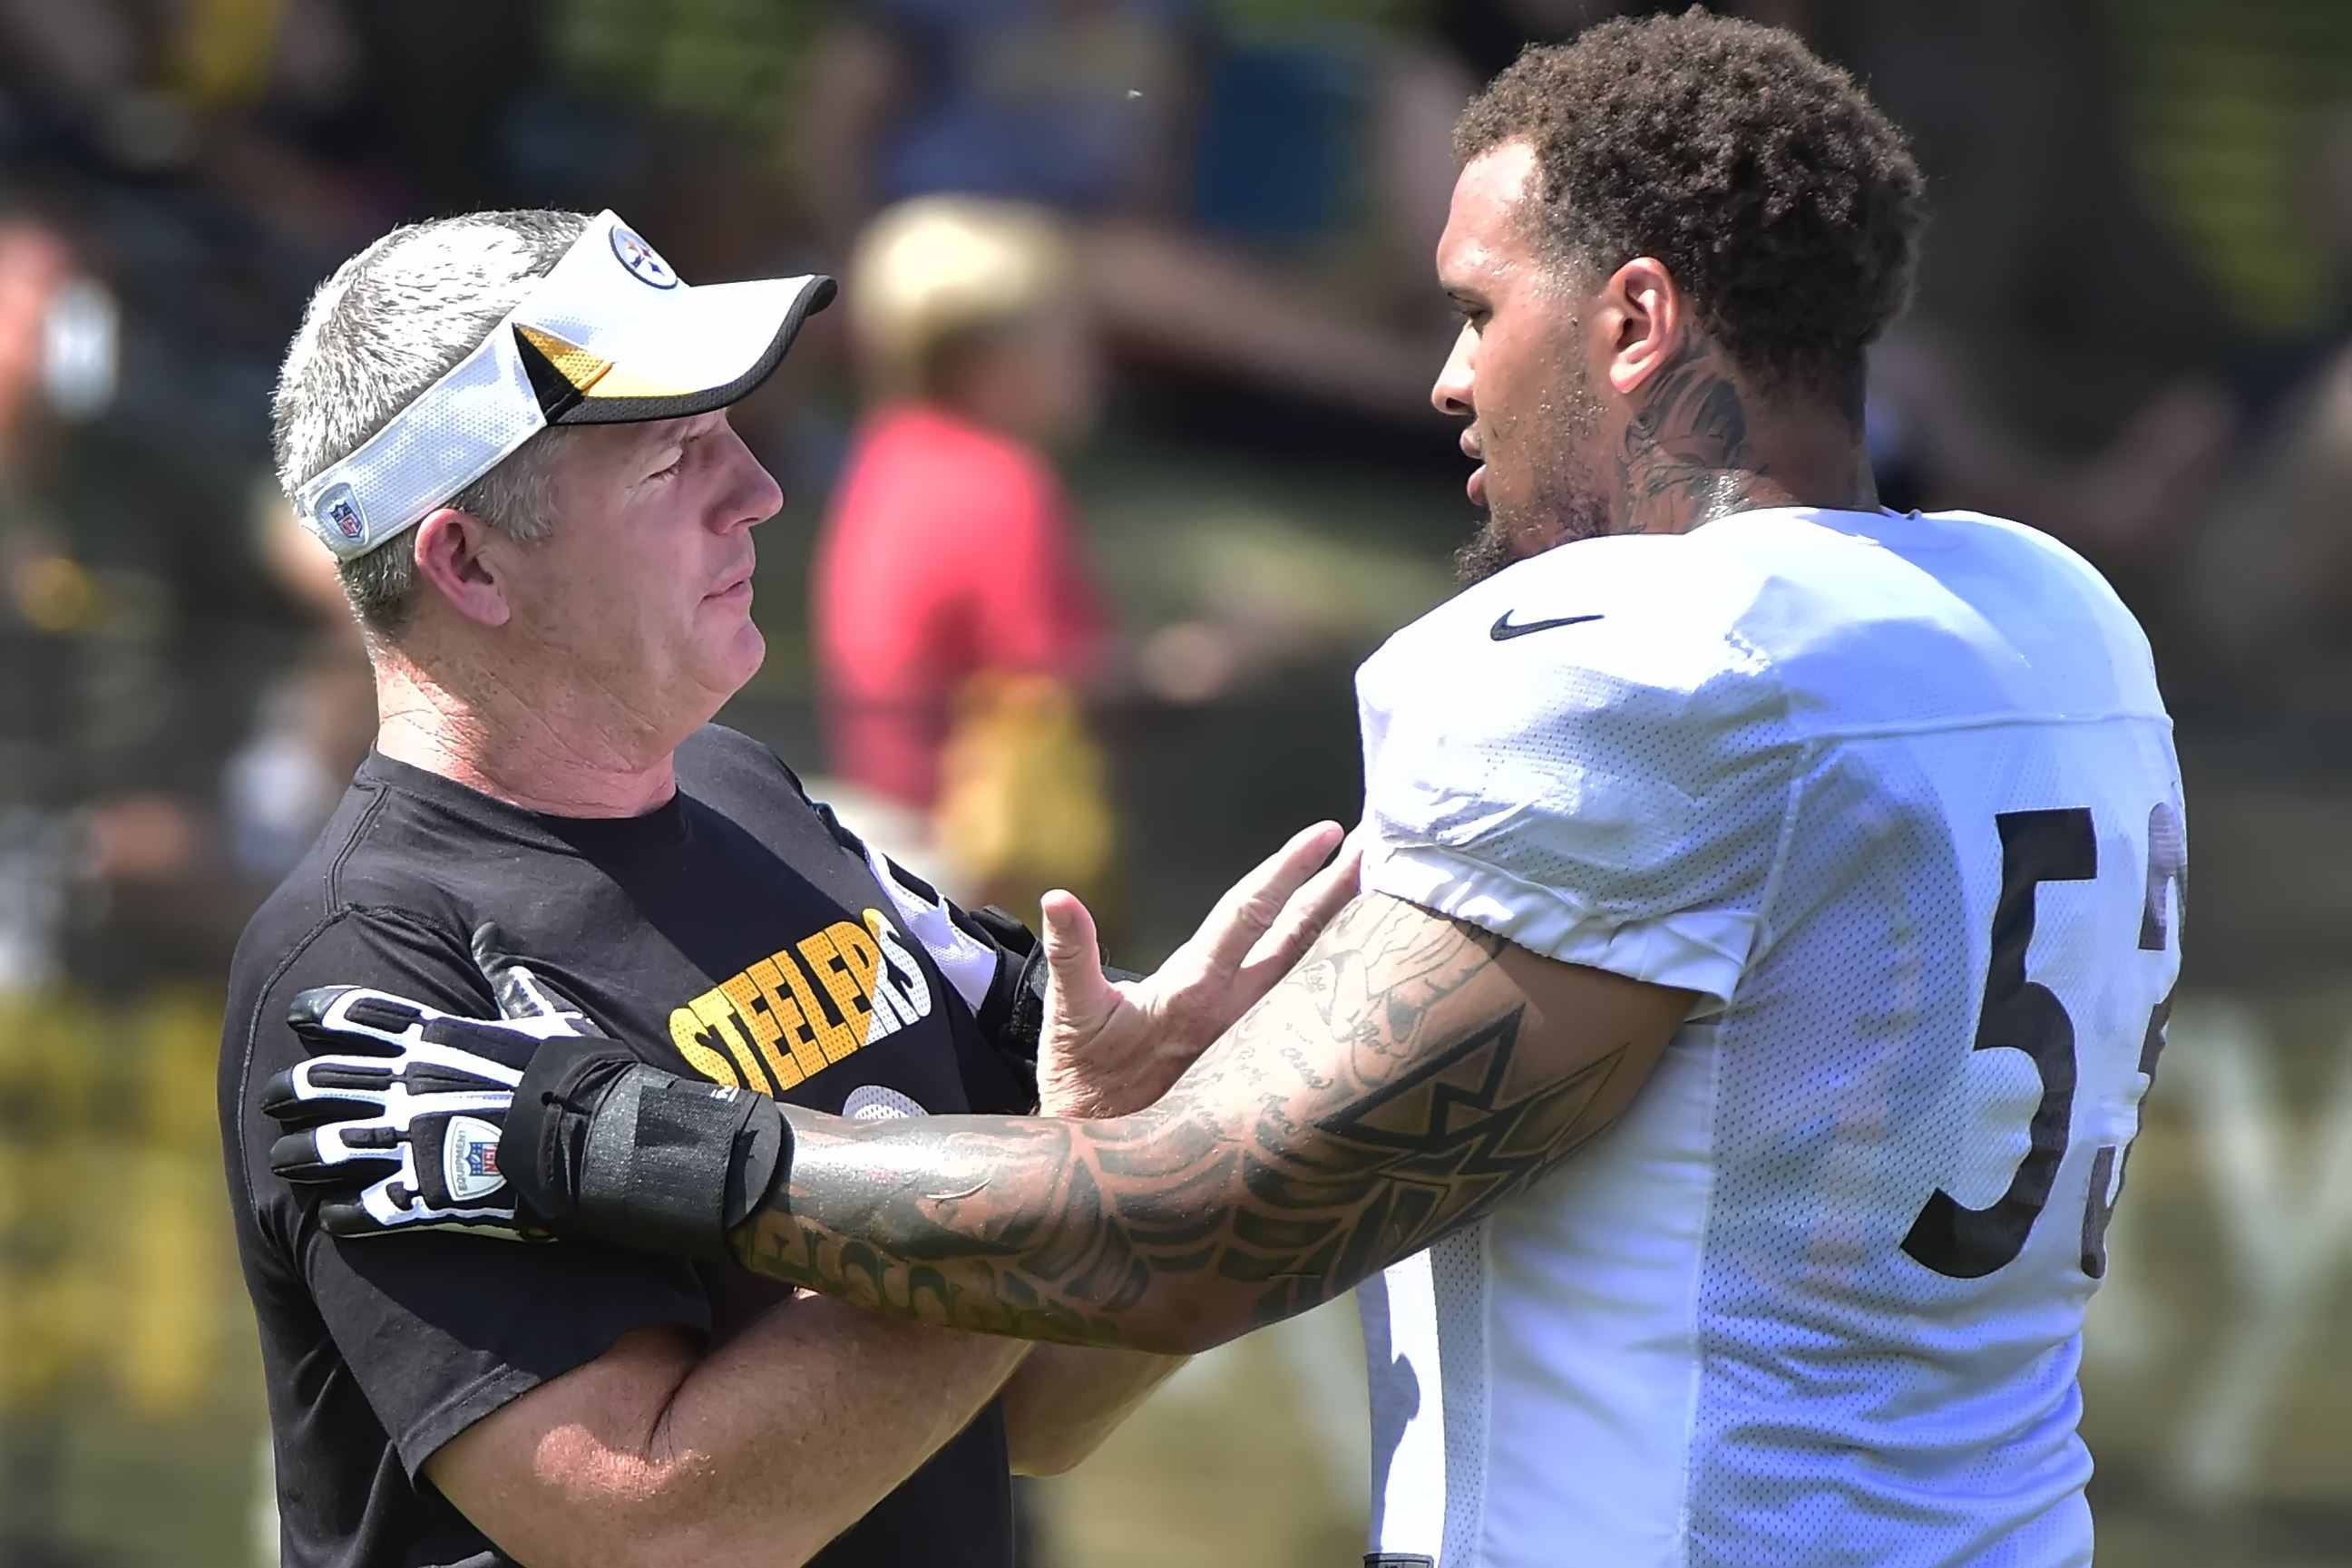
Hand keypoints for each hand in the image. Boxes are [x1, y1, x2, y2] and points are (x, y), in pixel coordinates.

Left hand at [262, 925, 594, 1238]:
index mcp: (436, 1041)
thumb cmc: (575, 1075)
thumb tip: (488, 938)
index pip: (358, 1015)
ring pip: (324, 1146)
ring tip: (284, 1160)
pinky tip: (333, 1215)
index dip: (320, 1012)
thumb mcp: (546, 1016)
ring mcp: (408, 1143)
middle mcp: (409, 1087)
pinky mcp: (419, 1197)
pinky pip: (358, 1210)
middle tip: (272, 1098)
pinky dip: (339, 1214)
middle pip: (322, 1081)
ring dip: (296, 1154)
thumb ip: (509, 981)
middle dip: (287, 1090)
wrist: (594, 1138)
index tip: (296, 1015)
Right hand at [1036, 822, 1358, 1119]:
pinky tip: (1354, 952)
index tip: (1323, 833)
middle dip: (1338, 885)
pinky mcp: (1260, 1059)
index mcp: (1193, 991)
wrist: (1108, 1160)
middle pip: (1300, 936)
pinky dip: (1333, 969)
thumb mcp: (1070, 1014)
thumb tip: (1058, 898)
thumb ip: (1071, 953)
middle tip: (1379, 842)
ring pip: (1311, 970)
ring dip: (1343, 925)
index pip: (1249, 913)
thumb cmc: (1085, 1081)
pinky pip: (1306, 1002)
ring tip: (1378, 885)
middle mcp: (1236, 1012)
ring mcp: (1254, 1037)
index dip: (1287, 869)